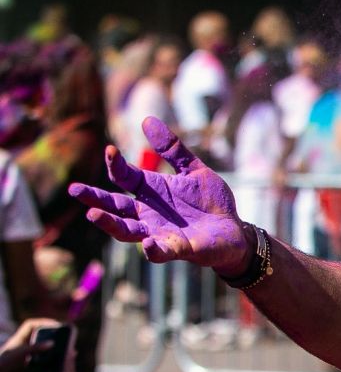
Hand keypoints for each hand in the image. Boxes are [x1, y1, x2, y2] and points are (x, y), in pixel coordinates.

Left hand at [0, 319, 61, 371]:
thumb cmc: (3, 366)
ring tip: (66, 357)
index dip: (44, 322)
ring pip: (41, 356)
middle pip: (40, 340)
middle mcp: (21, 349)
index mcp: (18, 340)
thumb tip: (52, 344)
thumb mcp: (19, 354)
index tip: (57, 325)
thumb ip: (35, 347)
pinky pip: (39, 370)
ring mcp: (22, 361)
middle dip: (54, 341)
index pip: (31, 325)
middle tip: (66, 343)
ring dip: (53, 357)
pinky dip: (48, 371)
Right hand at [69, 116, 250, 275]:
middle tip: (74, 190)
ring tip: (93, 215)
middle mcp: (148, 214)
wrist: (235, 231)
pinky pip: (161, 251)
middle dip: (95, 199)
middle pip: (115, 207)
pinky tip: (148, 243)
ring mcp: (160, 233)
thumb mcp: (194, 170)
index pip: (124, 177)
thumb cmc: (212, 203)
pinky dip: (153, 249)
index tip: (111, 150)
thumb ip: (173, 150)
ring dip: (111, 224)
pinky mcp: (178, 249)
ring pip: (127, 231)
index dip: (115, 164)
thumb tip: (147, 119)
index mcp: (151, 191)